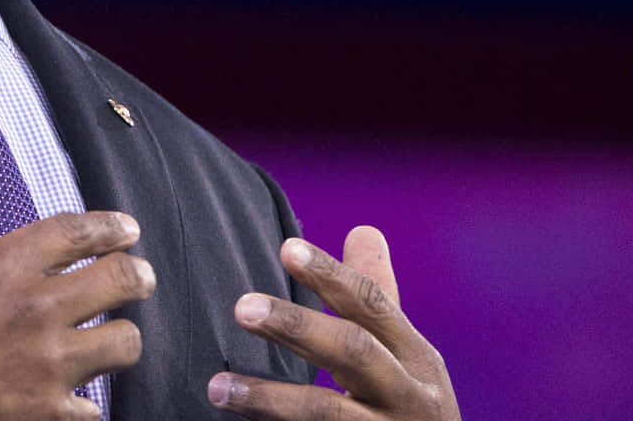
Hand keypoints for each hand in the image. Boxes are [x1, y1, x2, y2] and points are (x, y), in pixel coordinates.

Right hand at [0, 155, 151, 420]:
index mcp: (1, 266)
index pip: (78, 231)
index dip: (111, 226)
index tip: (126, 230)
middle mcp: (33, 311)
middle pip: (120, 279)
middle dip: (137, 274)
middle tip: (139, 277)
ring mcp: (44, 365)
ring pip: (124, 343)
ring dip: (121, 336)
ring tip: (113, 335)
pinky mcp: (44, 413)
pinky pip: (96, 406)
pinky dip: (89, 401)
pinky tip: (77, 394)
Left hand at [208, 226, 459, 420]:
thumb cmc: (410, 405)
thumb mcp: (406, 354)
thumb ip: (377, 298)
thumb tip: (362, 230)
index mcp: (415, 358)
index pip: (372, 305)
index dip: (331, 276)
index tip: (287, 248)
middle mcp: (409, 397)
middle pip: (354, 353)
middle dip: (298, 327)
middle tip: (242, 307)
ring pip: (328, 414)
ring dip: (270, 399)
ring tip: (216, 387)